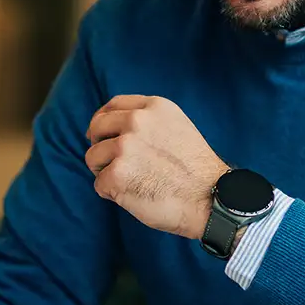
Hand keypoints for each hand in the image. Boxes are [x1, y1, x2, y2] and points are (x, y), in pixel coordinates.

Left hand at [85, 95, 226, 239]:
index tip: (101, 134)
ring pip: (93, 157)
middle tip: (109, 163)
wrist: (211, 199)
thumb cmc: (195, 171)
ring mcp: (125, 146)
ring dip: (105, 172)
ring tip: (130, 183)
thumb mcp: (177, 127)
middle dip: (99, 145)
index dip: (103, 120)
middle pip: (96, 127)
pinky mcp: (117, 173)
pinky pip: (99, 184)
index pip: (113, 105)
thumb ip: (149, 121)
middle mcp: (137, 121)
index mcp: (153, 107)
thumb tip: (115, 130)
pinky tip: (133, 196)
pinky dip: (111, 193)